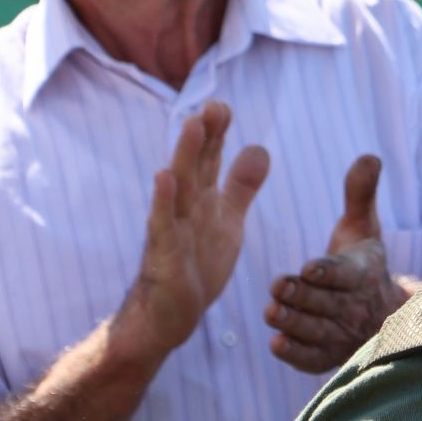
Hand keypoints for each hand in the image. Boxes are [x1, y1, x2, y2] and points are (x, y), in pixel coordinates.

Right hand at [123, 102, 269, 359]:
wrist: (170, 315)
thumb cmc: (196, 265)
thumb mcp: (228, 220)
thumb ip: (241, 186)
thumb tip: (259, 148)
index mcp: (202, 200)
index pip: (210, 160)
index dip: (217, 134)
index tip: (222, 105)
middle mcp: (185, 209)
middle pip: (195, 166)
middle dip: (205, 136)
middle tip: (214, 105)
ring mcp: (171, 230)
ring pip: (180, 188)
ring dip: (185, 157)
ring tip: (193, 126)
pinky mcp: (163, 255)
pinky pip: (162, 225)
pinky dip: (163, 202)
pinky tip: (163, 178)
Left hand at [265, 155, 409, 372]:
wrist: (380, 314)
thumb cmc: (362, 263)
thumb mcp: (363, 227)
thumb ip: (360, 194)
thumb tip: (369, 156)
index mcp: (362, 273)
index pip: (345, 273)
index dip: (328, 272)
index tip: (309, 268)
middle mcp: (353, 306)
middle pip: (326, 303)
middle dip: (302, 296)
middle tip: (277, 287)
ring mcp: (341, 334)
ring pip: (317, 330)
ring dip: (295, 323)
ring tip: (271, 312)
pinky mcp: (327, 356)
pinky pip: (312, 358)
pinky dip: (296, 353)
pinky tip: (277, 344)